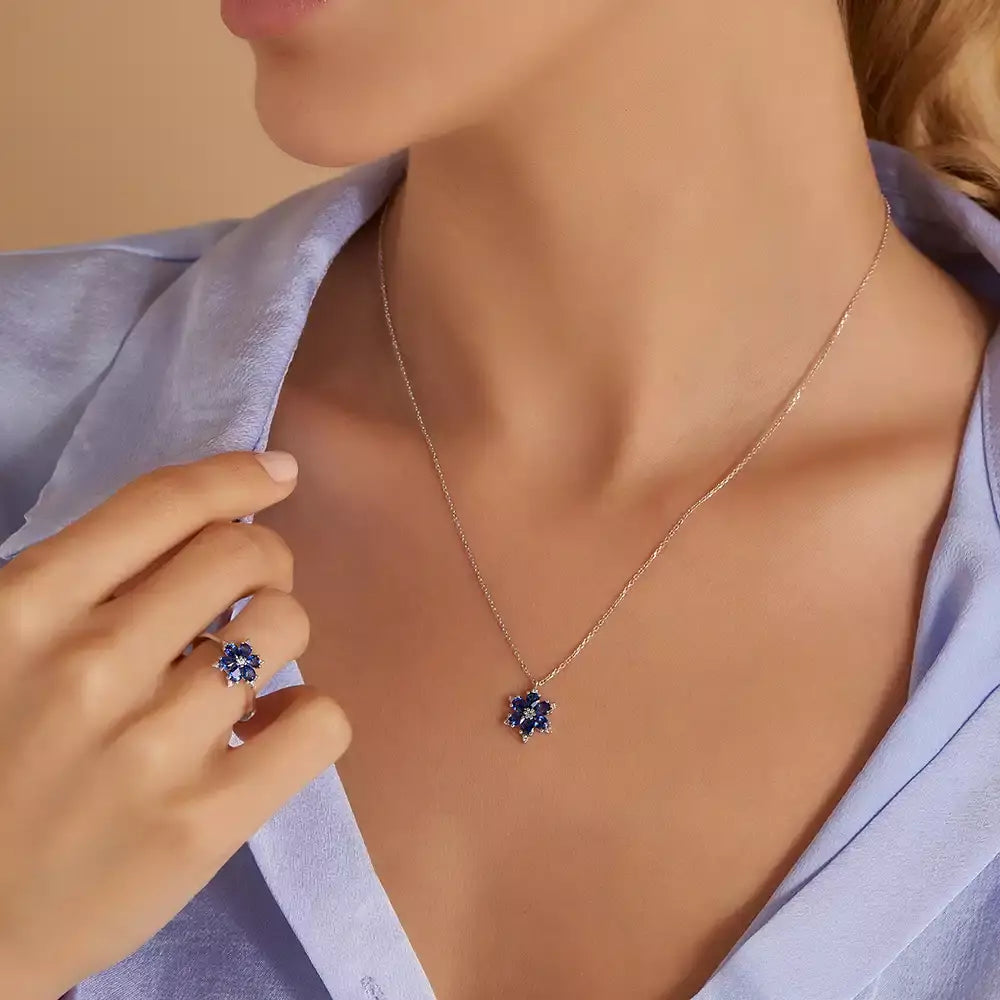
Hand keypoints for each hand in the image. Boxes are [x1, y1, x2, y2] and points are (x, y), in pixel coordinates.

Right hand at [0, 451, 350, 998]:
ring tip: (246, 674)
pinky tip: (270, 731)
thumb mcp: (0, 651)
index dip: (238, 476)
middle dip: (264, 561)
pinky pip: (320, 721)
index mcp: (27, 607)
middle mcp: (91, 663)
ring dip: (281, 637)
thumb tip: (206, 525)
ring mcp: (152, 745)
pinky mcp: (203, 820)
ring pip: (287, 626)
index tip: (277, 474)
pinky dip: (310, 715)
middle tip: (251, 593)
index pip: (163, 504)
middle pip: (242, 554)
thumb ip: (83, 587)